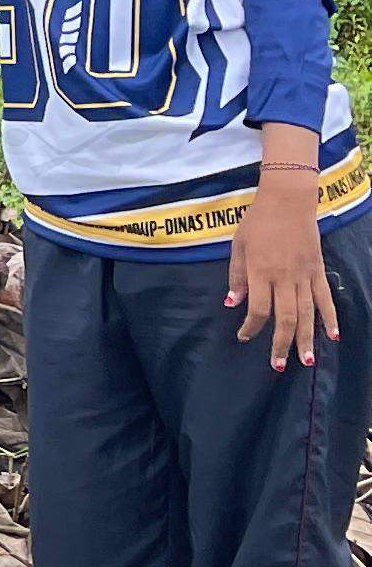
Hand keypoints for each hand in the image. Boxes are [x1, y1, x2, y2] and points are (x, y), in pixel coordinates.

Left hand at [229, 156, 335, 370]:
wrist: (288, 201)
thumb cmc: (258, 221)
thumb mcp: (238, 245)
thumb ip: (236, 276)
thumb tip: (232, 303)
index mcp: (261, 271)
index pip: (258, 309)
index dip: (251, 327)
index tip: (244, 336)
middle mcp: (284, 277)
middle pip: (285, 318)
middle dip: (281, 344)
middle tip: (278, 365)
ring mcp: (304, 275)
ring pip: (308, 314)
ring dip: (307, 339)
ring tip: (306, 361)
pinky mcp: (318, 271)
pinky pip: (325, 298)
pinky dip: (331, 317)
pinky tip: (334, 336)